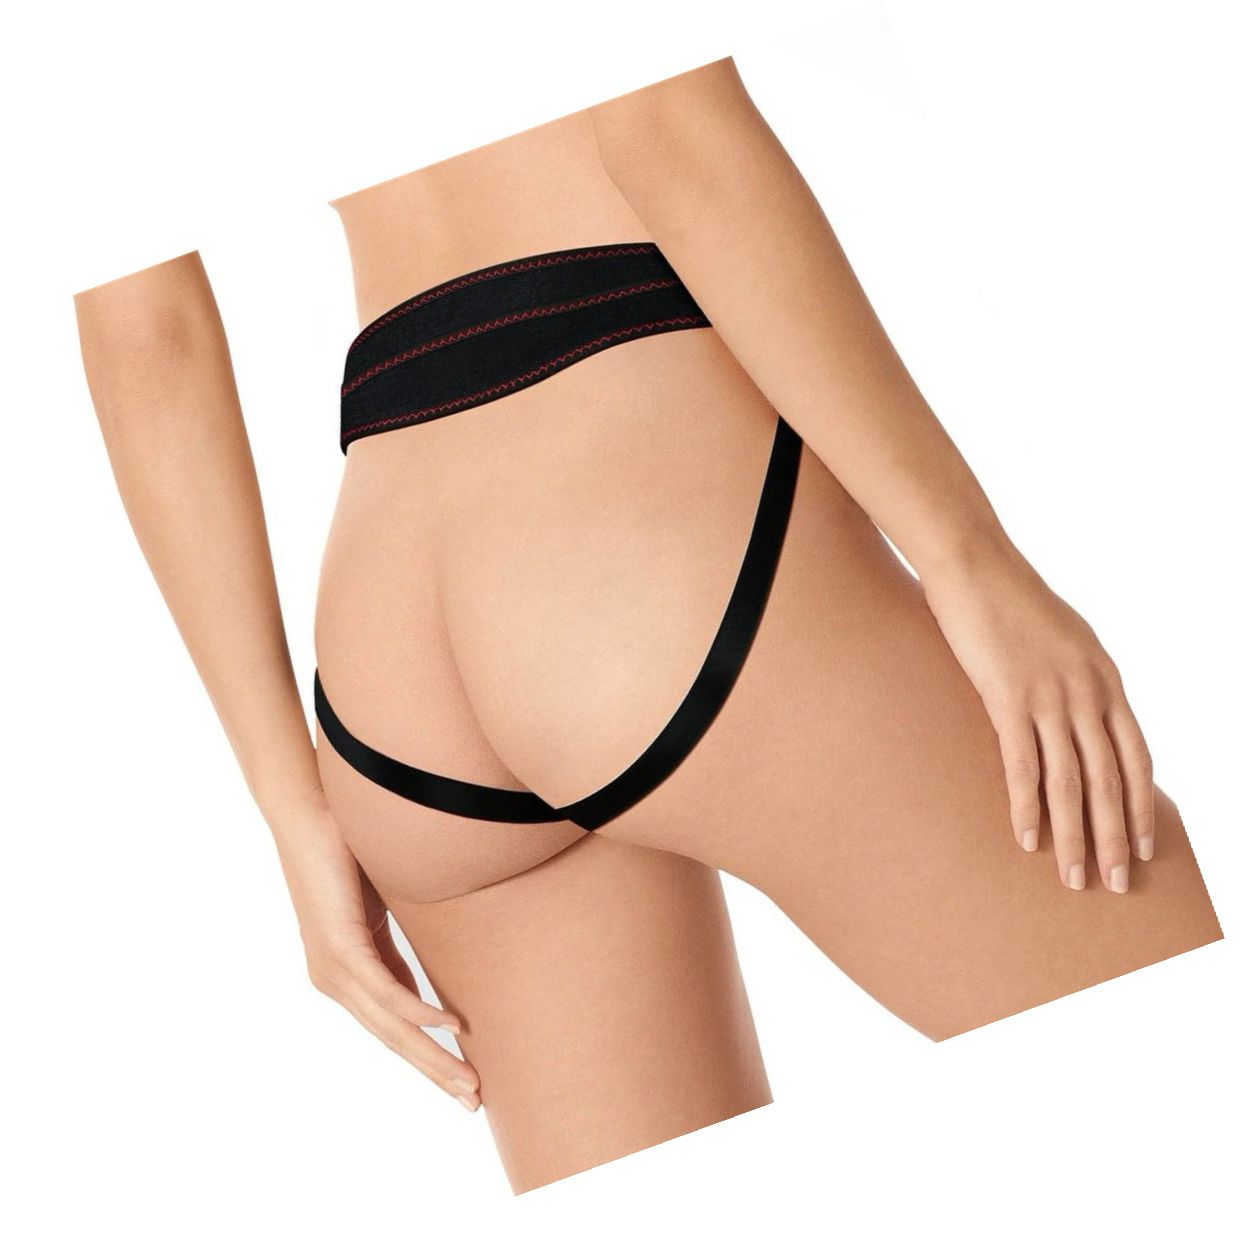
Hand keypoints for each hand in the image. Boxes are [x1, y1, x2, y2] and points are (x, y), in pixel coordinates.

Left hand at [267, 795, 480, 1109]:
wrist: (309, 811)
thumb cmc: (348, 847)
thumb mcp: (387, 901)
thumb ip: (402, 935)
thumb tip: (439, 952)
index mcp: (349, 969)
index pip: (394, 1024)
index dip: (429, 1053)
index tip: (463, 1077)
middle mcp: (336, 978)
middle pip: (392, 1038)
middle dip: (435, 1072)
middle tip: (472, 1102)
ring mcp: (334, 968)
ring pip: (390, 1026)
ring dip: (432, 1056)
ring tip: (467, 1080)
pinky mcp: (339, 947)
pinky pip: (385, 991)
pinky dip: (418, 1011)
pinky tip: (449, 1026)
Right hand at [922, 541, 1154, 892]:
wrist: (976, 563)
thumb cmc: (1011, 598)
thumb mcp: (1065, 638)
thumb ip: (1078, 676)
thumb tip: (1079, 708)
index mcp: (1106, 678)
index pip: (1137, 756)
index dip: (1142, 805)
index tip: (1146, 846)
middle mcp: (1087, 692)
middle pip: (1111, 780)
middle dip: (1117, 837)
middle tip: (1117, 883)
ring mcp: (1049, 696)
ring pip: (1071, 782)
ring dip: (1075, 835)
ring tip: (1075, 878)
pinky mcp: (1007, 697)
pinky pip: (1022, 764)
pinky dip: (1026, 806)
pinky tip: (1027, 839)